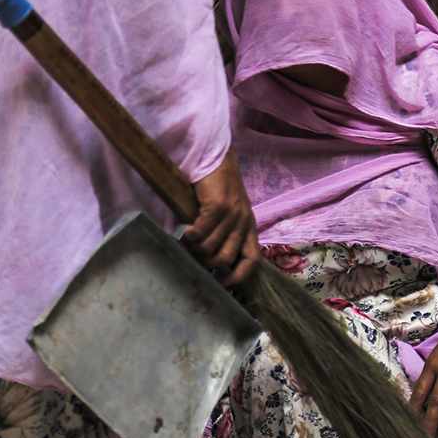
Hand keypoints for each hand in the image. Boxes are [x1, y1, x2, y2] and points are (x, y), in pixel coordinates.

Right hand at [182, 147, 260, 285]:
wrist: (214, 156)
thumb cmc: (216, 185)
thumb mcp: (227, 210)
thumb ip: (223, 231)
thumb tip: (205, 255)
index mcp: (249, 225)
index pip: (252, 259)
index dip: (238, 275)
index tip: (222, 281)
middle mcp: (244, 221)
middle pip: (225, 257)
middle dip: (206, 261)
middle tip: (193, 253)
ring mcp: (233, 213)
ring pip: (210, 247)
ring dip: (195, 248)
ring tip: (186, 239)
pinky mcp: (219, 205)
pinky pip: (201, 232)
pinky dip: (190, 235)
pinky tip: (185, 230)